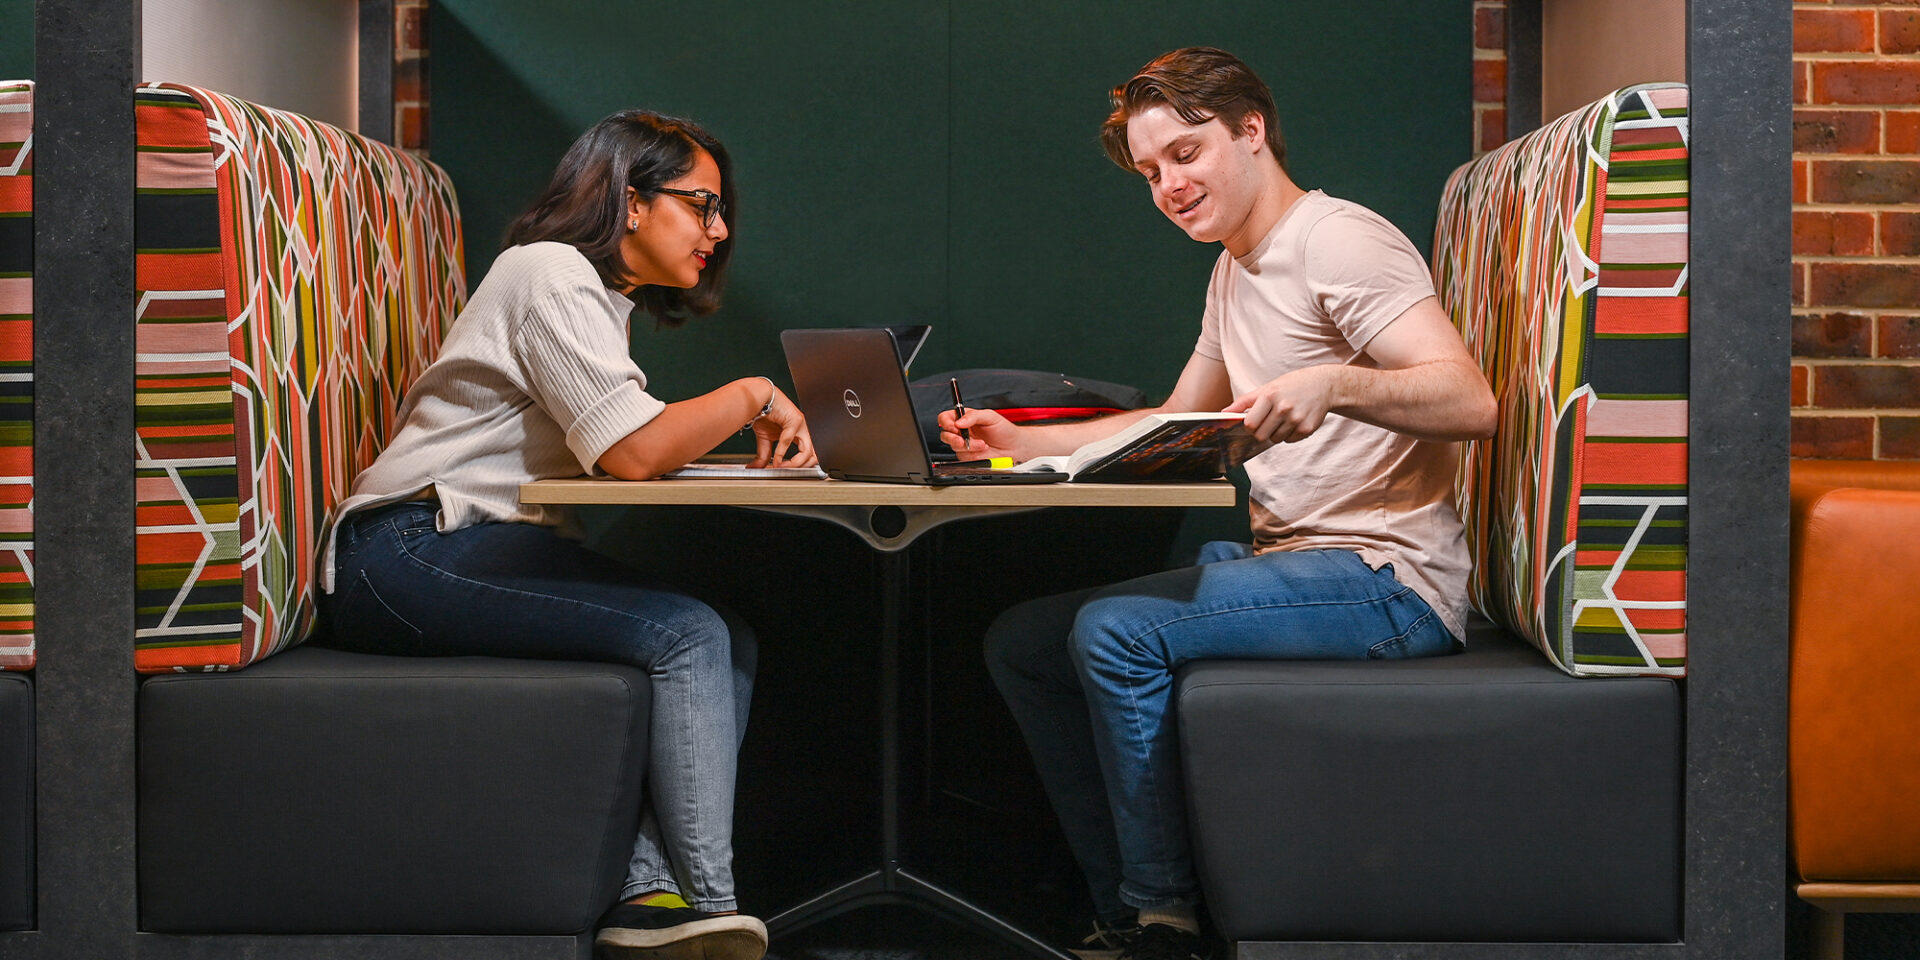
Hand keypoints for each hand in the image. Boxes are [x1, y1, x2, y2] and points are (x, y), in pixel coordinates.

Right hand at [748, 385, 817, 466]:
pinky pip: (789, 440)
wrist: (759, 398)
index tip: (784, 472)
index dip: (798, 467)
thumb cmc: (765, 413)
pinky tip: (775, 459)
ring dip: (795, 464)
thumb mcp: (765, 439)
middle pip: (814, 456)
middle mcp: (804, 431)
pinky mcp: (795, 420)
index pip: (808, 456)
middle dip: (802, 468)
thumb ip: (765, 454)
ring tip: (781, 468)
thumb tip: (757, 468)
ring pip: (808, 451)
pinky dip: (781, 453)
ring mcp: (802, 425)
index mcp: (799, 435)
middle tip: (787, 473)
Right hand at [937, 407, 1022, 458]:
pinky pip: (962, 455)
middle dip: (952, 437)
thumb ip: (973, 416)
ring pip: (953, 445)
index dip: (946, 422)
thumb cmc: (1004, 430)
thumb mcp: (990, 416)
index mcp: (965, 418)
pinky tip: (981, 449)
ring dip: (967, 445)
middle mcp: (962, 431)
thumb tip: (959, 421)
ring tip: (982, 444)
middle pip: (945, 433)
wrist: (1013, 447)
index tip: (954, 426)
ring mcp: (964, 444)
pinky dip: (971, 452)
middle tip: (962, 438)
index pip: (946, 418)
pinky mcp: (967, 456)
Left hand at [1224, 366, 1340, 443]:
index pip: (1249, 424)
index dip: (1249, 426)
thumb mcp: (1267, 388)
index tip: (1254, 422)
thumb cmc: (1291, 385)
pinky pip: (1290, 441)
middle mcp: (1283, 408)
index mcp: (1270, 396)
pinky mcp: (1307, 428)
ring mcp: (1296, 419)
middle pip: (1260, 436)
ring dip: (1276, 433)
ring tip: (1284, 418)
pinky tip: (1295, 421)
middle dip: (1261, 432)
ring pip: (1275, 440)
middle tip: (1269, 422)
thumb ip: (1244, 402)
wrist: (1323, 385)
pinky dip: (1290, 434)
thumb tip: (1224, 413)